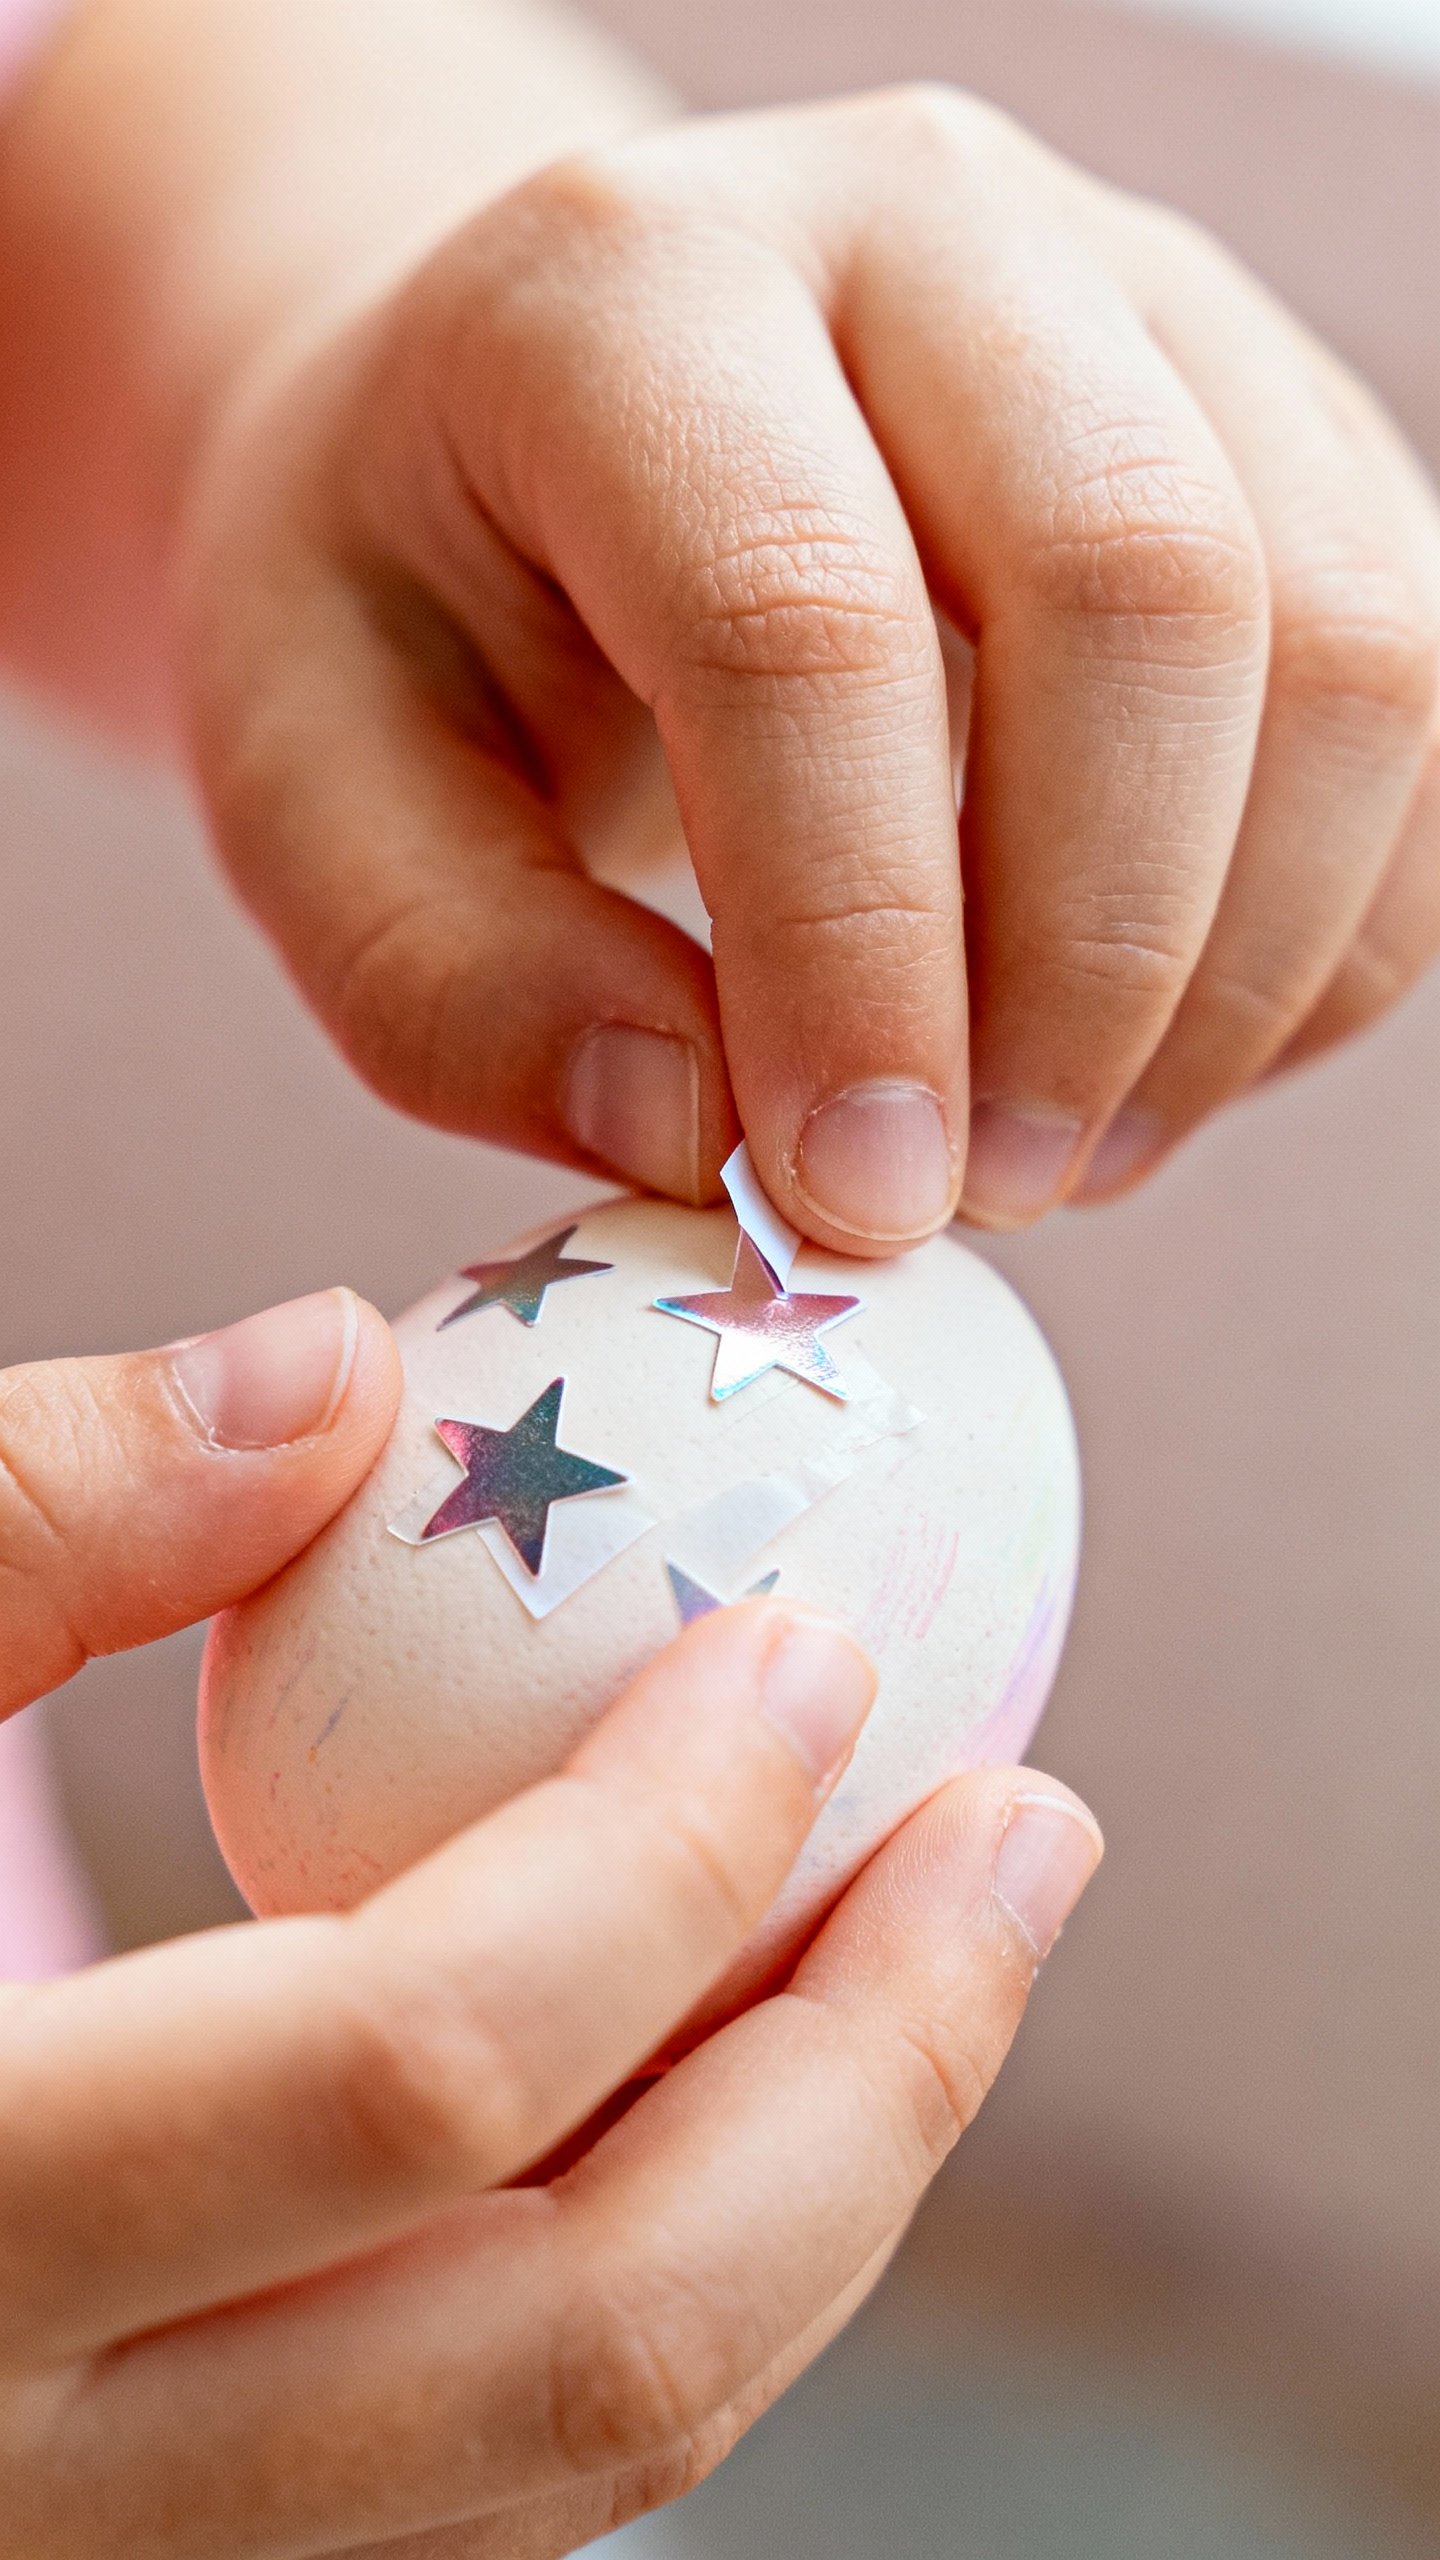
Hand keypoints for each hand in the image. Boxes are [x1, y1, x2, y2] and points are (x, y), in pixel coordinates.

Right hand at [0, 1300, 1099, 2557]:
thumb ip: (11, 1522)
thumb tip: (332, 1373)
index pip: (405, 2069)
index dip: (665, 1850)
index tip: (817, 1651)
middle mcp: (41, 2491)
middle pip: (580, 2341)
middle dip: (872, 2071)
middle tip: (1024, 1828)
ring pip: (583, 2450)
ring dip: (831, 2182)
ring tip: (958, 1935)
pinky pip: (509, 2473)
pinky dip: (687, 2263)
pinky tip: (762, 2070)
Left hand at [175, 84, 1439, 1250]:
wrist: (545, 436)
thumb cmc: (420, 618)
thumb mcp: (310, 793)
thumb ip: (456, 979)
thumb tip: (700, 1136)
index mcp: (630, 287)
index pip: (797, 610)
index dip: (854, 946)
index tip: (852, 1200)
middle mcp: (927, 228)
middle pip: (1143, 581)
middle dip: (1091, 964)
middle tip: (979, 1199)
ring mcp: (1147, 309)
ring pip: (1346, 643)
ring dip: (1232, 974)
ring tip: (1055, 1158)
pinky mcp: (1282, 435)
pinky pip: (1410, 715)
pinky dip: (1320, 940)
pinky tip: (1146, 1055)